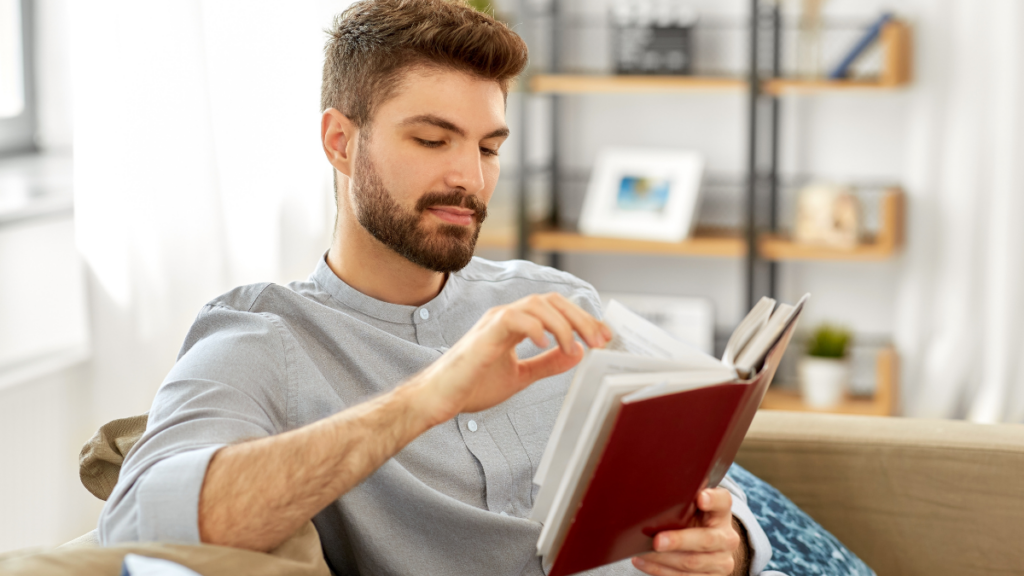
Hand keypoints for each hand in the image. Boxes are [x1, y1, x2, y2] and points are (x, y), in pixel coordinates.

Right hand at [411, 293, 610, 424]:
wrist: (440, 399)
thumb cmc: (472, 386)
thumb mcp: (520, 376)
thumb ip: (547, 364)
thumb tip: (577, 353)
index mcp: (514, 323)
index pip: (555, 309)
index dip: (582, 319)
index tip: (604, 337)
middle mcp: (505, 316)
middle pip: (551, 301)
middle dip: (581, 319)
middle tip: (600, 340)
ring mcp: (494, 322)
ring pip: (537, 305)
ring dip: (563, 324)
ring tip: (576, 346)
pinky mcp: (484, 336)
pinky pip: (513, 319)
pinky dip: (534, 328)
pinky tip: (547, 344)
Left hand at [631, 488, 744, 575]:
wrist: (710, 548)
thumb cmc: (694, 519)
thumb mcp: (692, 506)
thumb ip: (683, 496)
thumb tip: (656, 487)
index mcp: (722, 512)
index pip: (723, 501)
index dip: (713, 499)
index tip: (700, 497)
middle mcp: (727, 538)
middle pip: (705, 540)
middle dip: (679, 541)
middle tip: (657, 540)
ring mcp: (721, 561)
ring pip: (692, 563)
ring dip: (663, 559)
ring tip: (641, 552)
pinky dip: (660, 570)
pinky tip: (643, 561)